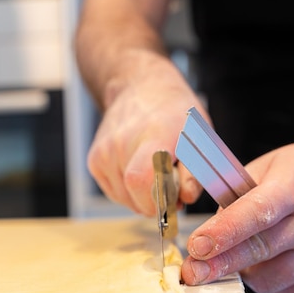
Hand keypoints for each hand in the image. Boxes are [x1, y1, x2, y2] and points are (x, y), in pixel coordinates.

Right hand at [87, 54, 204, 215]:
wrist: (141, 88)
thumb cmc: (176, 115)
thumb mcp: (199, 136)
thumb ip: (195, 171)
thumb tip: (185, 197)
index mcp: (152, 135)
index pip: (139, 179)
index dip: (156, 201)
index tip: (173, 200)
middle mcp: (121, 143)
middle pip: (134, 196)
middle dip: (156, 204)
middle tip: (170, 190)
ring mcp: (104, 152)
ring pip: (124, 199)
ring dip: (143, 199)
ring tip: (155, 177)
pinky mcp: (94, 160)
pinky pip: (114, 193)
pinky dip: (129, 193)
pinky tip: (140, 173)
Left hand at [180, 128, 293, 292]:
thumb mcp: (265, 167)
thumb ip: (234, 197)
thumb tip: (208, 234)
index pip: (256, 214)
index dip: (223, 234)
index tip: (196, 248)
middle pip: (258, 251)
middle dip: (219, 265)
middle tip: (192, 272)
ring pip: (266, 279)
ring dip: (244, 271)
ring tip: (246, 250)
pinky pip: (282, 292)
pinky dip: (265, 282)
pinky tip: (269, 260)